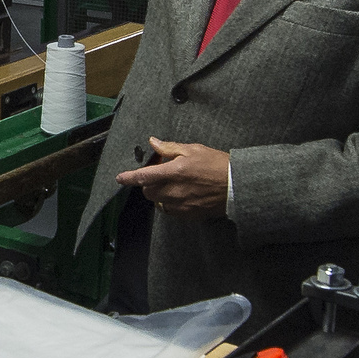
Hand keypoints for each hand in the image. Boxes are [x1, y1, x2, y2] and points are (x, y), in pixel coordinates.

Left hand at [115, 137, 230, 217]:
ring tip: (173, 184)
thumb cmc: (218, 165)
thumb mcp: (194, 150)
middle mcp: (174, 191)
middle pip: (148, 192)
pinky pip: (171, 211)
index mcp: (174, 172)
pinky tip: (181, 195)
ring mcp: (181, 205)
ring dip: (160, 194)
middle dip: (148, 184)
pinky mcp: (189, 215)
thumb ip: (170, 148)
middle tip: (160, 174)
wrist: (238, 186)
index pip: (143, 177)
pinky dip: (170, 203)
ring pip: (159, 202)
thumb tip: (154, 143)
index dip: (129, 178)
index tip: (120, 178)